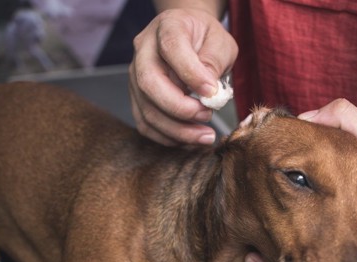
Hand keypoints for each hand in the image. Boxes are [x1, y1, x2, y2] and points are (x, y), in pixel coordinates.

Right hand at [129, 8, 237, 145]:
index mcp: (167, 26)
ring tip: (206, 136)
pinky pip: (146, 125)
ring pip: (146, 110)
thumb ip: (214, 61)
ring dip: (177, 130)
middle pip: (149, 83)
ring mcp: (136, 76)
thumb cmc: (206, 39)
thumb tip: (208, 91)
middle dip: (180, 108)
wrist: (189, 39)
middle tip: (208, 116)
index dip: (191, 73)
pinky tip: (190, 140)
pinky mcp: (138, 98)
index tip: (212, 92)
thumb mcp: (220, 41)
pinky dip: (168, 138)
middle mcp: (144, 50)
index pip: (171, 47)